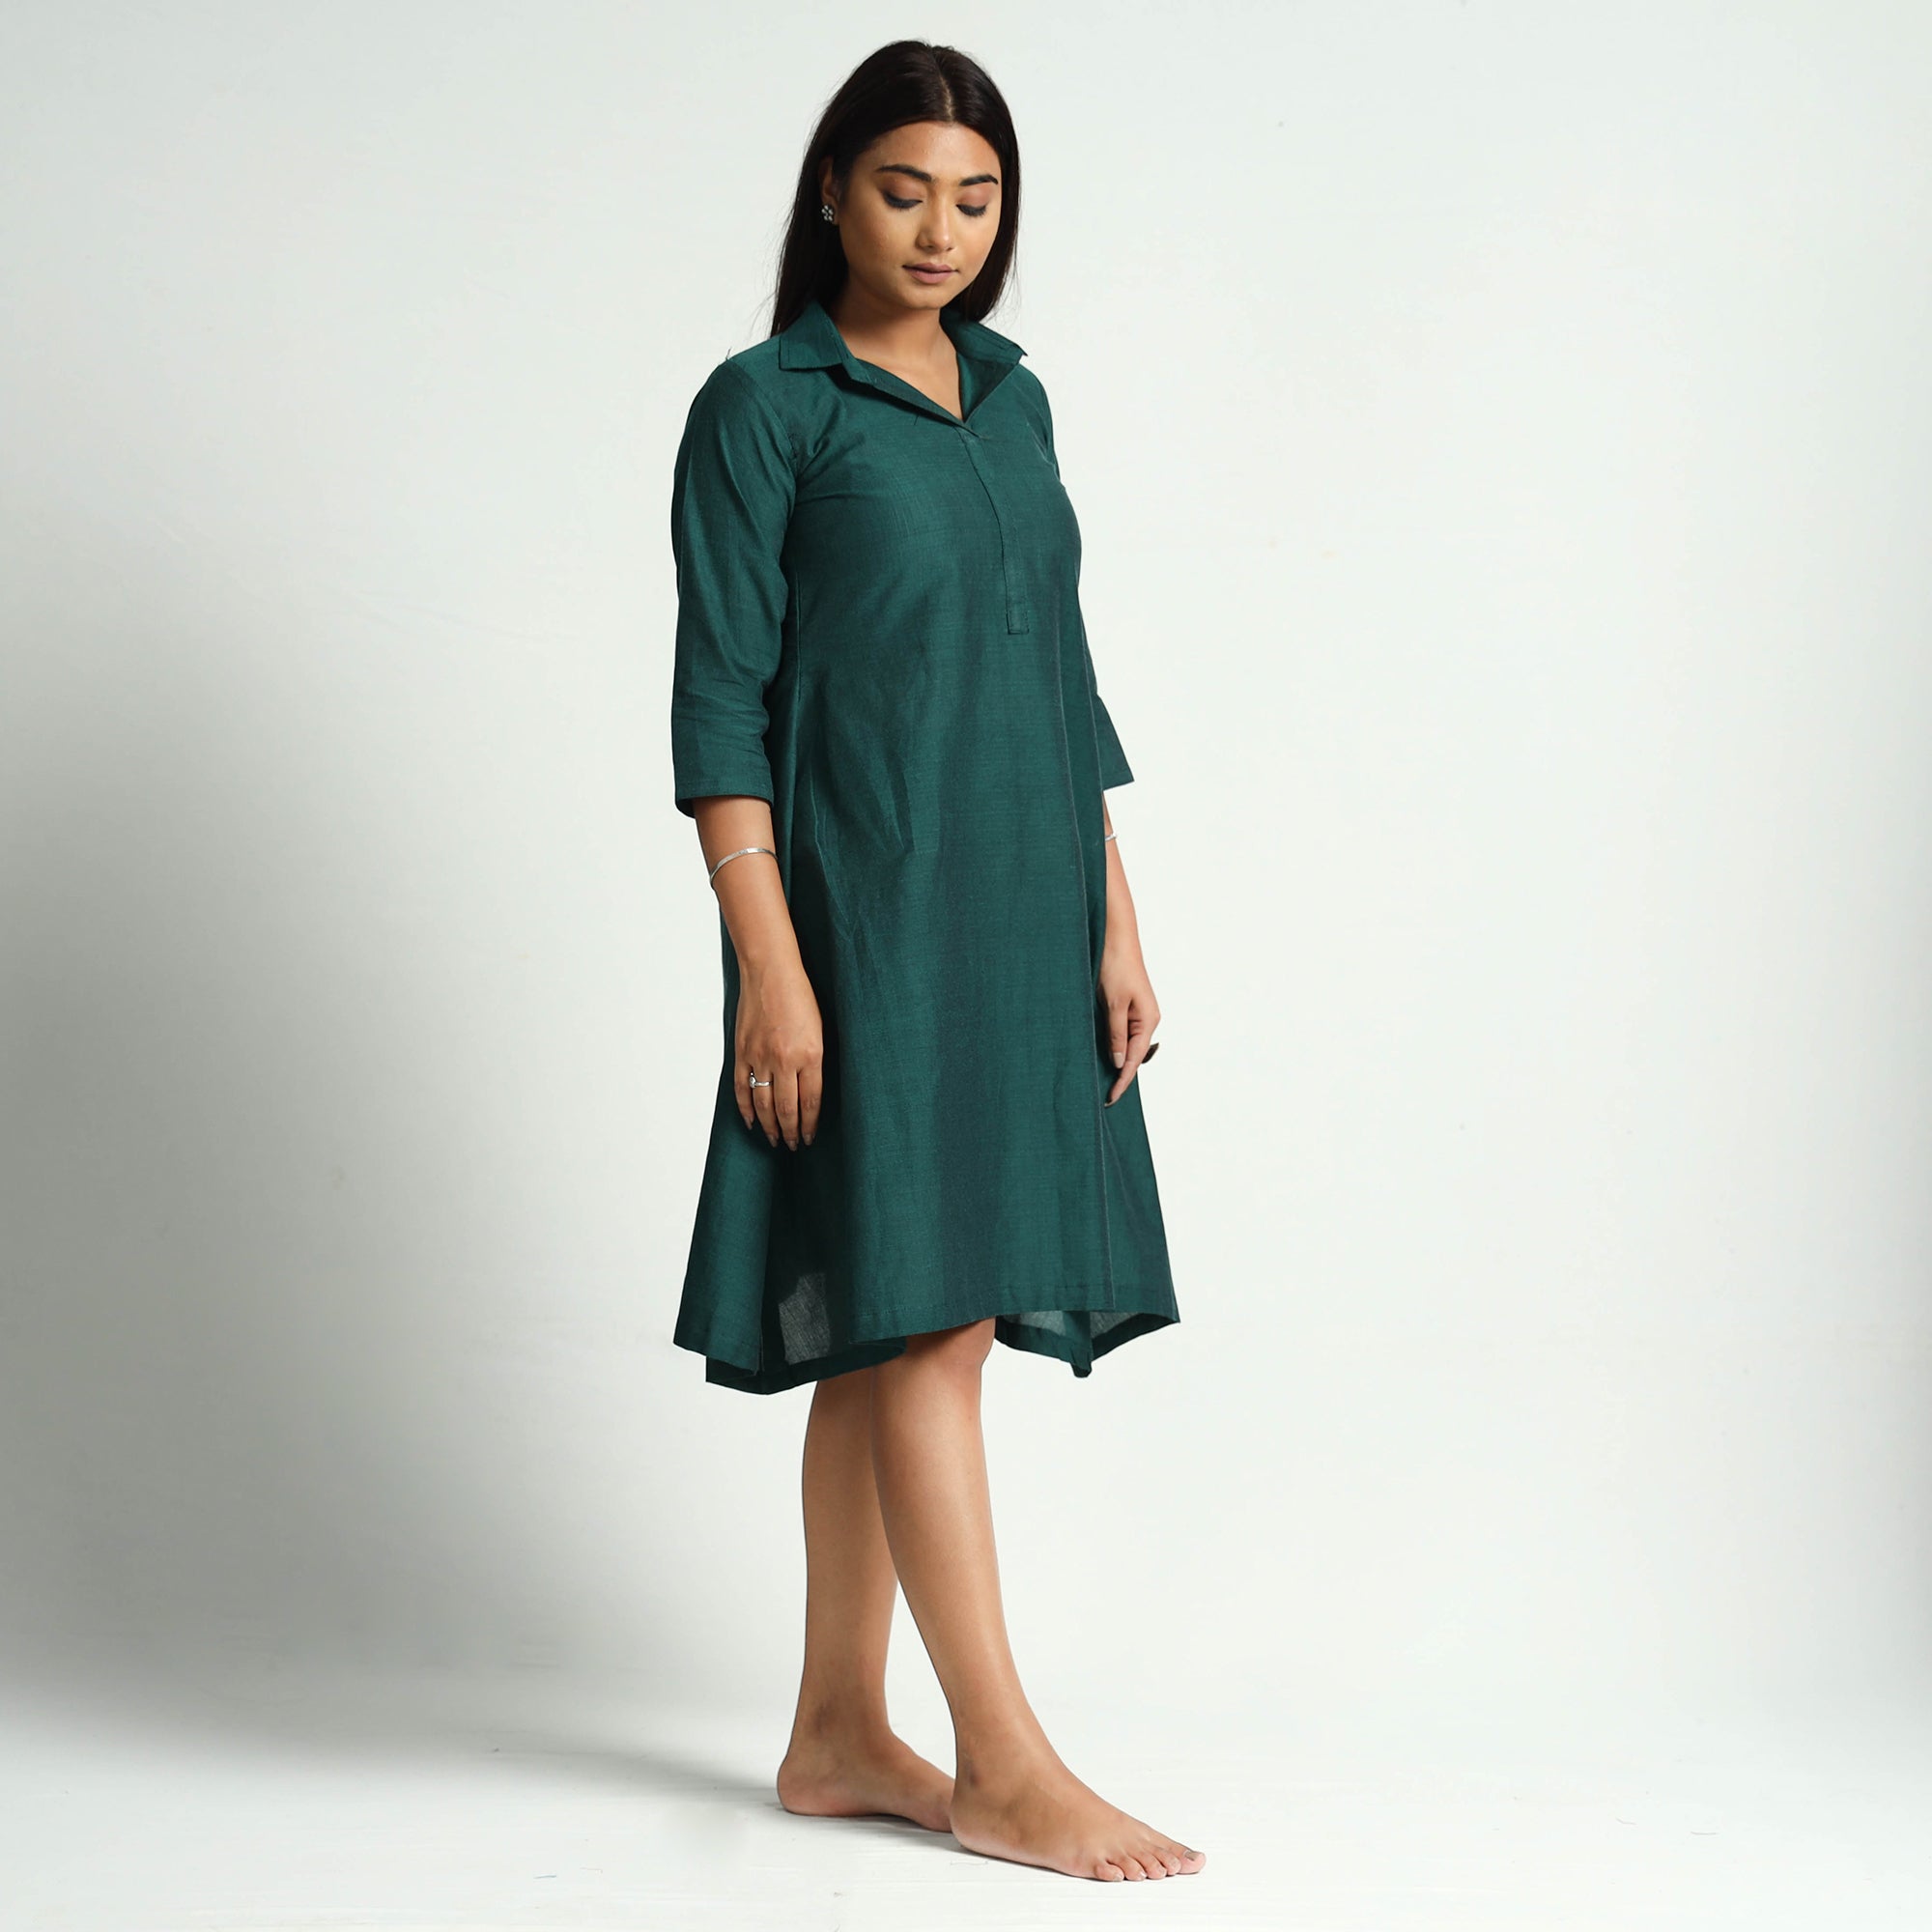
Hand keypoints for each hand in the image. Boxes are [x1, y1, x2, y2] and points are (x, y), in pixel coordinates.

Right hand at [734, 956, 823, 1148]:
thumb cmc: (800, 997)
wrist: (770, 973)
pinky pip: (742, 1088)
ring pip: (764, 1104)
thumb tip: (812, 1091)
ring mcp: (760, 1057)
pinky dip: (746, 1109)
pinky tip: (752, 1122)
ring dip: (770, 1126)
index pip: (810, 1101)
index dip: (809, 1124)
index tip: (809, 1138)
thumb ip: (815, 1061)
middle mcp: (785, 1060)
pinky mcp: (742, 1053)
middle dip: (790, 1132)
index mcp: (810, 1054)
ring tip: (774, 1140)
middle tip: (792, 1146)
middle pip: (787, 1109)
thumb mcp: (820, 1029)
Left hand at [1098, 936, 1159, 1106]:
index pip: (1134, 1059)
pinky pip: (1120, 1032)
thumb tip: (1119, 1062)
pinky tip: (1101, 1054)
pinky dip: (1111, 1045)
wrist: (1115, 937)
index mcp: (1148, 1020)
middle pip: (1132, 1055)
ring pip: (1125, 1044)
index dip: (1122, 1080)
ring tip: (1100, 1081)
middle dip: (1119, 1074)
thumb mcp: (1114, 1004)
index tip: (1110, 1098)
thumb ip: (1116, 1034)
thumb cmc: (1116, 966)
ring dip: (1114, 1060)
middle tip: (1102, 1096)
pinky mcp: (1126, 1006)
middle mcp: (1146, 1019)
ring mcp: (1137, 1013)